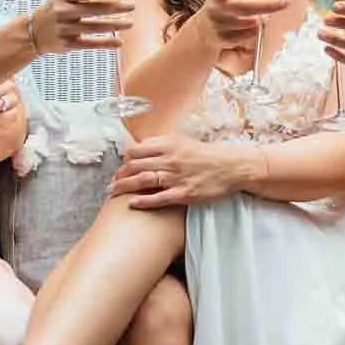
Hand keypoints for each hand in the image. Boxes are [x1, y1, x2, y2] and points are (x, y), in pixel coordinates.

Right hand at [28, 0, 133, 53]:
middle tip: (131, 5)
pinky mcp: (67, 45)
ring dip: (115, 25)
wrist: (32, 33)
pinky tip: (119, 42)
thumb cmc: (52, 12)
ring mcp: (65, 29)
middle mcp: (63, 12)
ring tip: (130, 22)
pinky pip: (90, 44)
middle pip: (93, 9)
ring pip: (94, 27)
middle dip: (115, 7)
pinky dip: (106, 43)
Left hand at [109, 135, 255, 209]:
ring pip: (143, 180)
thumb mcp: (184, 142)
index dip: (125, 159)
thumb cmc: (207, 155)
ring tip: (114, 192)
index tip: (121, 165)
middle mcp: (170, 159)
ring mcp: (176, 177)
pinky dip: (143, 201)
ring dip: (125, 186)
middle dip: (120, 174)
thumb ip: (163, 144)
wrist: (231, 167)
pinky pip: (158, 198)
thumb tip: (142, 148)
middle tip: (113, 182)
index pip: (137, 150)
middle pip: (136, 165)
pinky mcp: (184, 194)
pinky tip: (132, 203)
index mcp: (169, 144)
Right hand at [196, 0, 279, 52]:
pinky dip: (255, 33)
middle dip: (267, 5)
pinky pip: (245, 36)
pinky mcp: (222, 38)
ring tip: (269, 17)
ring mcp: (218, 23)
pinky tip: (259, 28)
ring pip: (247, 23)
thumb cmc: (226, 5)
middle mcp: (215, 5)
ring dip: (261, 20)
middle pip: (243, 6)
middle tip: (285, 2)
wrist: (205, 29)